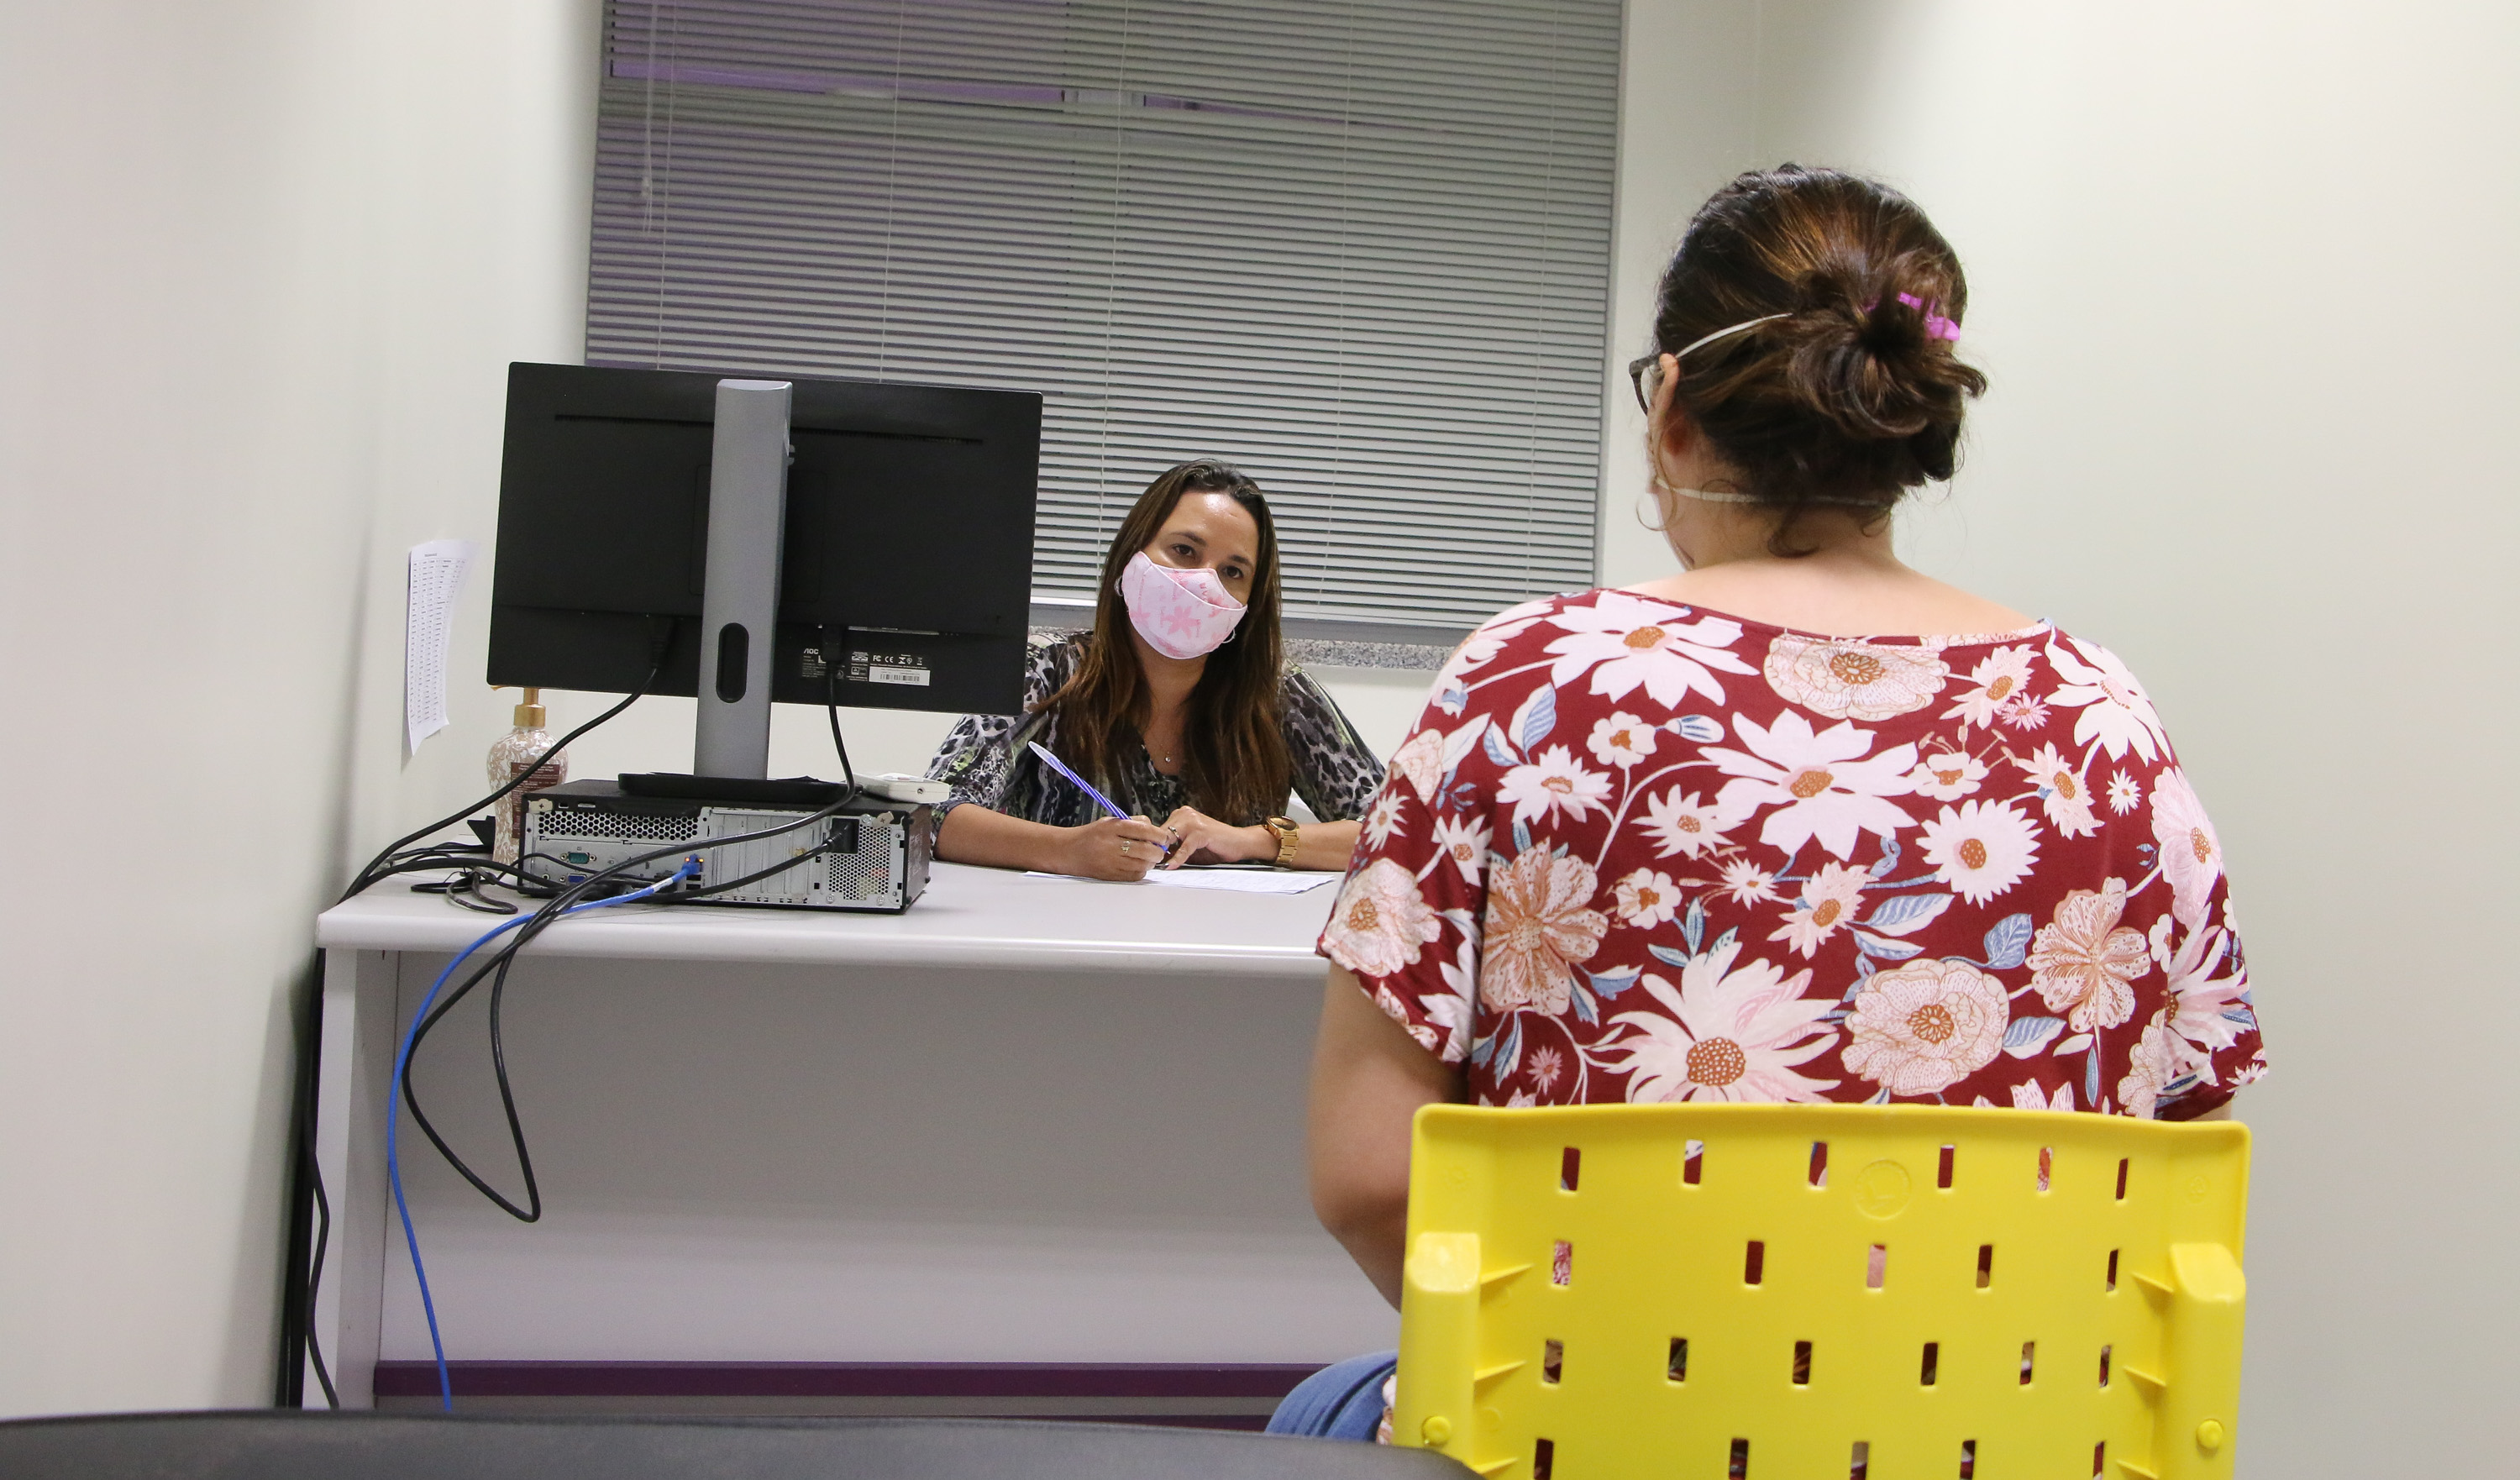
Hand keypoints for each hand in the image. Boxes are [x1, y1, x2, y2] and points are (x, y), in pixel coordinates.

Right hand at [1058, 814, 1175, 880]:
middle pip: (1147, 849)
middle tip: (1159, 850)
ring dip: (1151, 862)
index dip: (1159, 835)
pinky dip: (1141, 871)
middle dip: (1158, 851)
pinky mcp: (1110, 875)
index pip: (1144, 829)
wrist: (1068, 851)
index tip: (1163, 838)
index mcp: (1112, 827)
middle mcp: (1111, 844)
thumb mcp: (1109, 822)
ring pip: (1143, 864)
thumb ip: (1133, 822)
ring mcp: (1110, 861)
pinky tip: (1138, 866)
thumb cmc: (1091, 835)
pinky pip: (1135, 875)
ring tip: (1149, 858)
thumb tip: (1155, 830)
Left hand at [1157, 806, 1274, 868]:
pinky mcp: (1201, 832)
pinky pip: (1185, 847)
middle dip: (1156, 849)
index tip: (1146, 856)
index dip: (1153, 844)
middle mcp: (1185, 814)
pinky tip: (1171, 866)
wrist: (1240, 843)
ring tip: (1156, 865)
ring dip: (1163, 853)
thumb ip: (1174, 848)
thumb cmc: (1216, 845)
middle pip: (1162, 833)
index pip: (1159, 829)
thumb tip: (1155, 857)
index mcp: (1181, 814)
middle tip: (1149, 863)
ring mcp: (1193, 821)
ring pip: (1170, 838)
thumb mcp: (1190, 847)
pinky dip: (1177, 858)